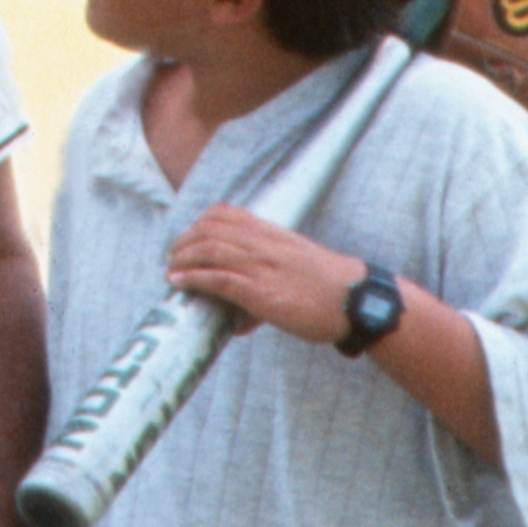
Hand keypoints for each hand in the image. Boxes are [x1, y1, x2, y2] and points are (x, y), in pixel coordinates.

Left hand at [165, 205, 362, 343]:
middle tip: (173, 257)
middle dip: (184, 241)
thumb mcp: (297, 268)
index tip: (188, 238)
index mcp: (273, 234)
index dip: (199, 223)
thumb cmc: (330, 288)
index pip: (227, 214)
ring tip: (170, 270)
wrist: (357, 300)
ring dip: (183, 259)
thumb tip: (243, 312)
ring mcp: (263, 267)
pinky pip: (220, 279)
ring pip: (210, 249)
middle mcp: (265, 245)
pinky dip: (195, 278)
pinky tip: (180, 282)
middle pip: (211, 228)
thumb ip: (268, 277)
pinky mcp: (262, 292)